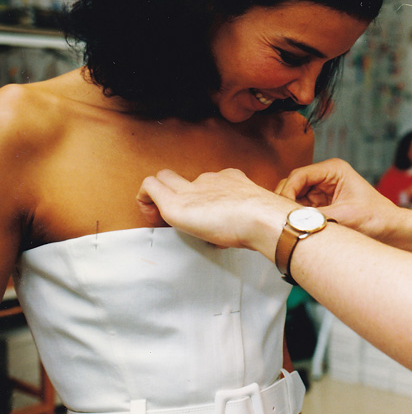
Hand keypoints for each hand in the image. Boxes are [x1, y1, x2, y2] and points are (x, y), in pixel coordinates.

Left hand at [137, 168, 296, 254]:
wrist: (261, 217)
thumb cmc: (263, 223)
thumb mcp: (255, 216)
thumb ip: (245, 218)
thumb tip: (241, 235)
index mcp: (232, 182)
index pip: (208, 185)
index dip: (199, 198)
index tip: (203, 217)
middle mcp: (211, 180)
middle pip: (183, 178)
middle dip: (175, 191)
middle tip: (179, 216)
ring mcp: (192, 189)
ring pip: (165, 178)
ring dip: (159, 195)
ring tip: (160, 217)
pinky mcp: (176, 203)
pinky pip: (150, 186)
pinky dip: (145, 198)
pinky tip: (151, 216)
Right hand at [276, 158, 398, 238]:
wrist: (391, 229)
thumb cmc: (377, 217)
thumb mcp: (344, 217)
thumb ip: (316, 217)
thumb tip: (291, 221)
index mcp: (333, 169)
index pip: (298, 176)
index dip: (286, 192)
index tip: (282, 211)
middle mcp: (325, 177)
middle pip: (292, 186)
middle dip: (286, 202)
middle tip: (282, 220)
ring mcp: (322, 191)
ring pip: (294, 199)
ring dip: (291, 212)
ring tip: (290, 226)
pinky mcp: (322, 205)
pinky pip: (302, 210)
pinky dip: (297, 218)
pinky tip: (298, 228)